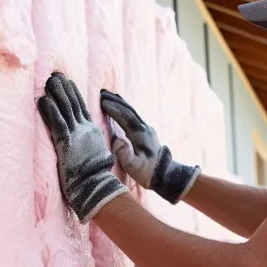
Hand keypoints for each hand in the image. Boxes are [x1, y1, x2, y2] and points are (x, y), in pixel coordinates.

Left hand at [37, 73, 127, 221]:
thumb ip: (92, 145)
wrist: (96, 187)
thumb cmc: (95, 177)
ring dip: (57, 93)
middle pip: (74, 104)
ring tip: (49, 81)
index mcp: (93, 132)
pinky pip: (57, 122)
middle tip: (56, 75)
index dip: (74, 94)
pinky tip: (43, 100)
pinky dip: (50, 110)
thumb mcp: (97, 156)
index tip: (68, 82)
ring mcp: (77, 135)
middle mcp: (86, 130)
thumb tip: (91, 142)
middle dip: (65, 88)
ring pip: (66, 109)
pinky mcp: (67, 143)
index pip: (83, 108)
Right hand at [99, 89, 200, 204]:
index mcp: (139, 135)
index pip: (125, 117)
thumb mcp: (134, 167)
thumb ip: (125, 154)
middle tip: (101, 92)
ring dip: (120, 102)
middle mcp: (144, 128)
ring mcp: (147, 128)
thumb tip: (116, 140)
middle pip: (128, 110)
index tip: (101, 101)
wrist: (165, 175)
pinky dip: (125, 109)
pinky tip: (120, 107)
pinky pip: (134, 115)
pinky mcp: (147, 132)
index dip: (113, 108)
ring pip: (132, 111)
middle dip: (115, 100)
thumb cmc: (148, 172)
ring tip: (109, 94)